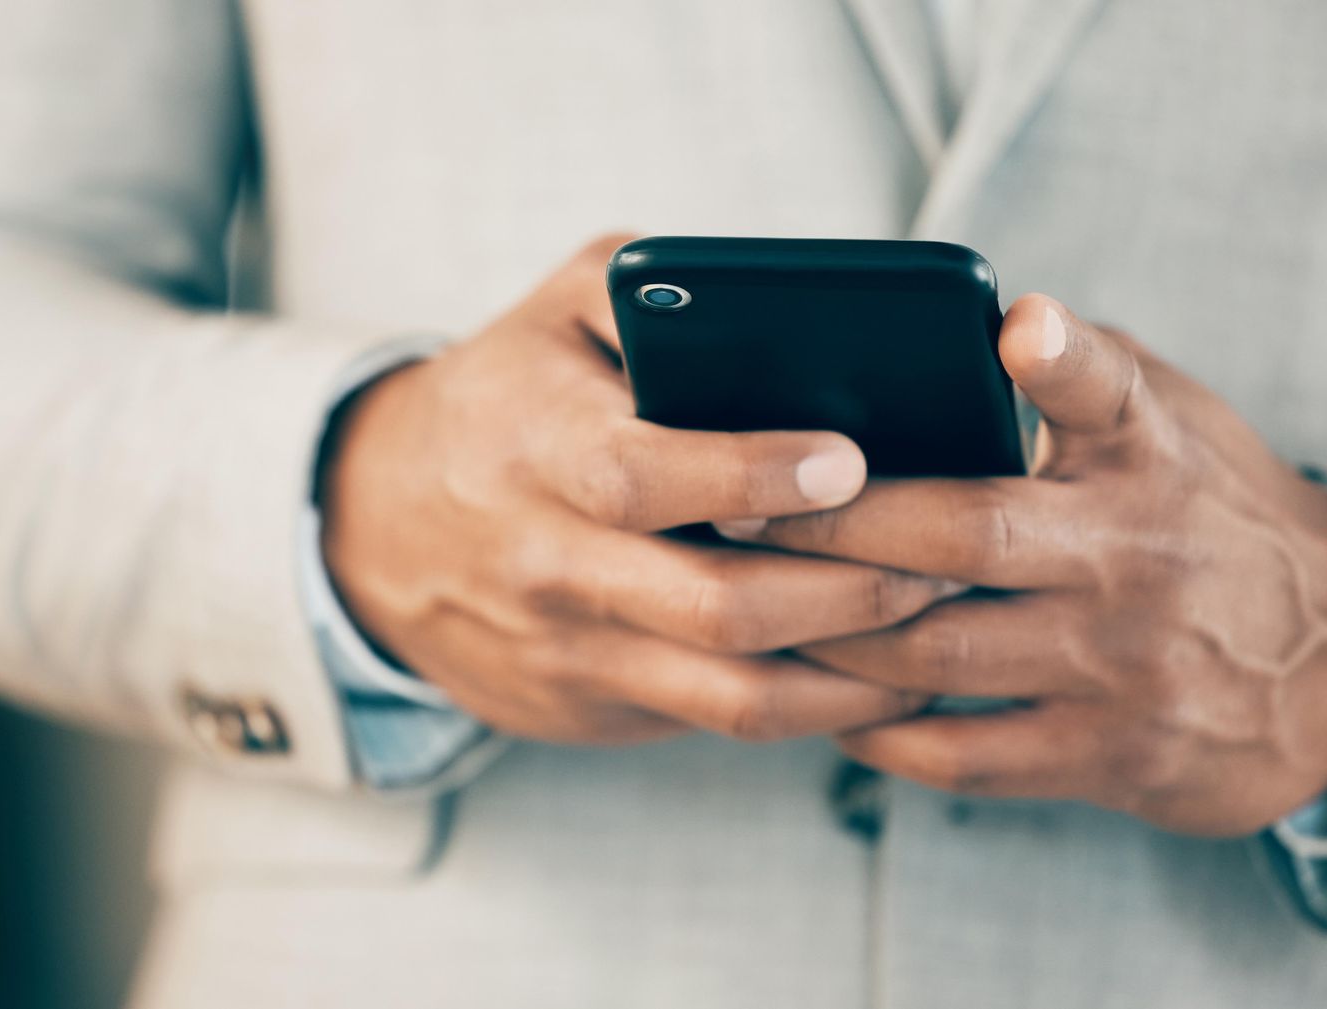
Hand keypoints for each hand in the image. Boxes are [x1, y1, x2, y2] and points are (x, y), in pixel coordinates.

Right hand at [321, 237, 962, 744]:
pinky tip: (879, 671)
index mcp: (539, 451)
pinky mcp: (590, 707)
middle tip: (951, 555)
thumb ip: (652, 289)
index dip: (753, 476)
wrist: (375, 527)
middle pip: (718, 608)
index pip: (647, 478)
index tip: (853, 458)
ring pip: (734, 694)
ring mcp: (571, 651)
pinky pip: (719, 722)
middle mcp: (552, 564)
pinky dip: (815, 708)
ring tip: (939, 628)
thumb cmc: (500, 399)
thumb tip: (785, 300)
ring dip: (854, 672)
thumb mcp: (553, 312)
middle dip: (852, 589)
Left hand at [735, 295, 1326, 834]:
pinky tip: (824, 706)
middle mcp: (1138, 559)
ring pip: (937, 653)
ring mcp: (1123, 667)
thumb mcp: (1170, 422)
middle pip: (963, 535)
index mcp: (1148, 459)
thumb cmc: (1203, 515)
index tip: (1011, 326)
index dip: (1056, 357)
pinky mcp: (1109, 756)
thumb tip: (976, 322)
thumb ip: (1078, 376)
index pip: (1106, 390)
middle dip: (832, 526)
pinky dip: (881, 734)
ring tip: (745, 608)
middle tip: (732, 512)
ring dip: (827, 636)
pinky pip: (963, 756)